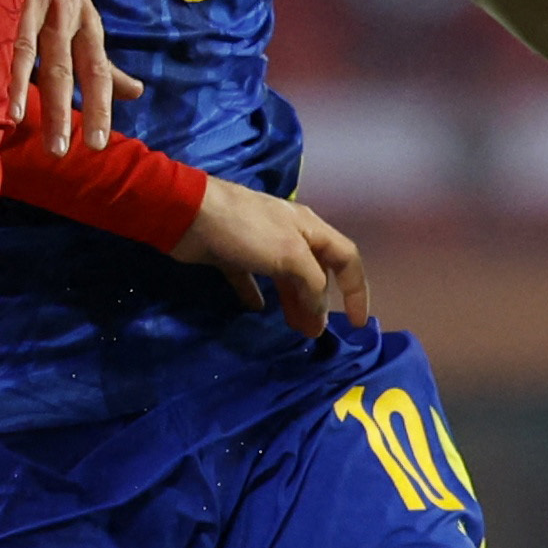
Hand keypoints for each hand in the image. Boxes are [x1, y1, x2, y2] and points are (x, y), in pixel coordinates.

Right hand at [11, 0, 137, 153]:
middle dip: (61, 110)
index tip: (96, 144)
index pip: (97, 70)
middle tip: (61, 150)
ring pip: (30, 50)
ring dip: (22, 87)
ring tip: (17, 123)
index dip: (98, 106)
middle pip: (64, 67)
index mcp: (86, 19)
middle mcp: (64, 9)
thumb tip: (135, 93)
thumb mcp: (80, 14)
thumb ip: (101, 59)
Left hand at [173, 178, 368, 338]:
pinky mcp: (233, 255)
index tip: (357, 323)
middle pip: (317, 271)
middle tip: (314, 333)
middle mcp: (290, 235)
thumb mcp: (290, 254)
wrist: (190, 214)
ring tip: (295, 329)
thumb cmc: (247, 230)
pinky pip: (252, 279)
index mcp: (310, 229)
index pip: (347, 258)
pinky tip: (257, 309)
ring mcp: (260, 245)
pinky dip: (258, 295)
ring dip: (295, 302)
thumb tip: (319, 312)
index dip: (357, 290)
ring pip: (287, 278)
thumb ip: (312, 283)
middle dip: (320, 303)